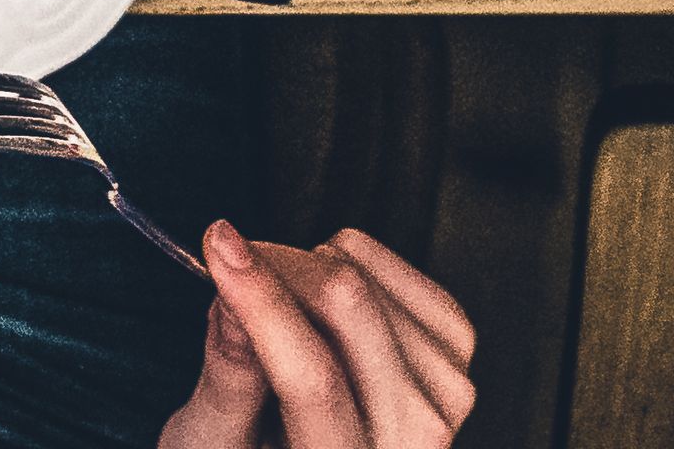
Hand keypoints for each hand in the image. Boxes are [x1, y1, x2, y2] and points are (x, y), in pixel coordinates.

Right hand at [153, 223, 474, 448]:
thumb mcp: (218, 440)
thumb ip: (229, 376)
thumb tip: (231, 291)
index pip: (314, 380)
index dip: (263, 301)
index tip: (219, 245)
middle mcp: (415, 437)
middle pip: (347, 305)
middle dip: (278, 266)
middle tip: (233, 268)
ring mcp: (445, 387)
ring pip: (363, 273)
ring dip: (307, 272)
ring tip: (287, 320)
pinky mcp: (455, 344)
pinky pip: (387, 262)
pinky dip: (344, 264)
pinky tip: (329, 311)